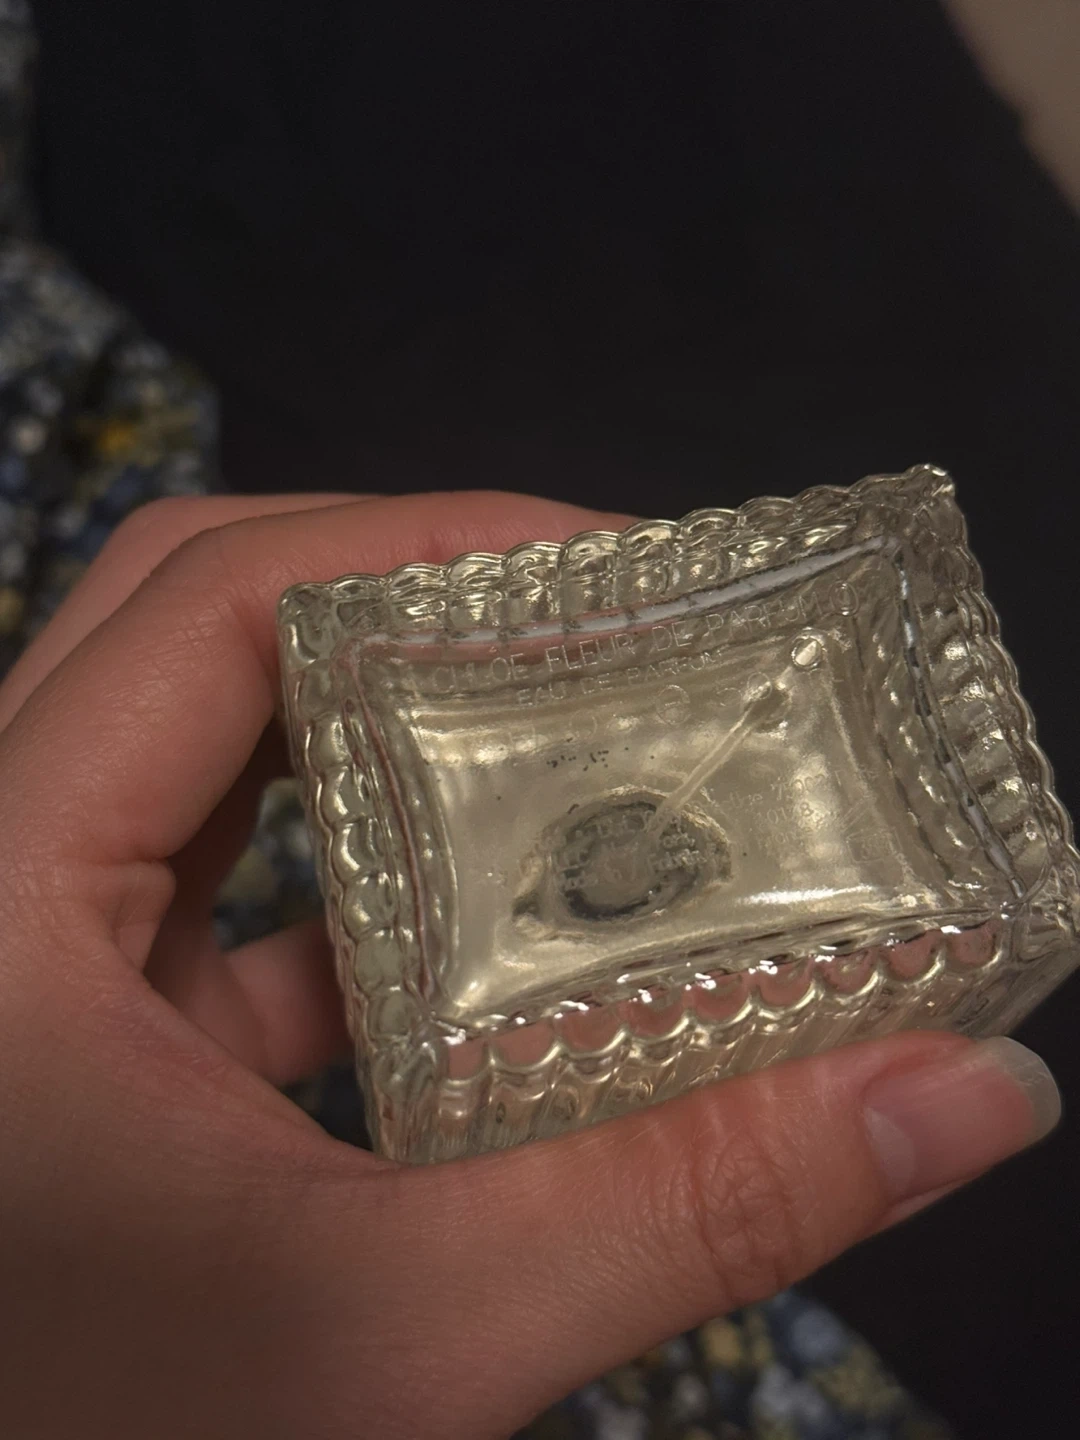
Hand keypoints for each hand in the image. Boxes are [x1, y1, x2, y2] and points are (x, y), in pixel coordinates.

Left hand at [0, 492, 1059, 1439]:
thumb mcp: (404, 1334)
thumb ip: (683, 1205)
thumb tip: (954, 1089)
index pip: (206, 606)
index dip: (418, 548)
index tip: (613, 575)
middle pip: (194, 631)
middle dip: (405, 601)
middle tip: (598, 625)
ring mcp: (21, 953)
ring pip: (201, 748)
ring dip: (379, 728)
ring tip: (561, 734)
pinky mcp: (71, 1031)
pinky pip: (214, 885)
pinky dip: (356, 875)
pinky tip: (491, 932)